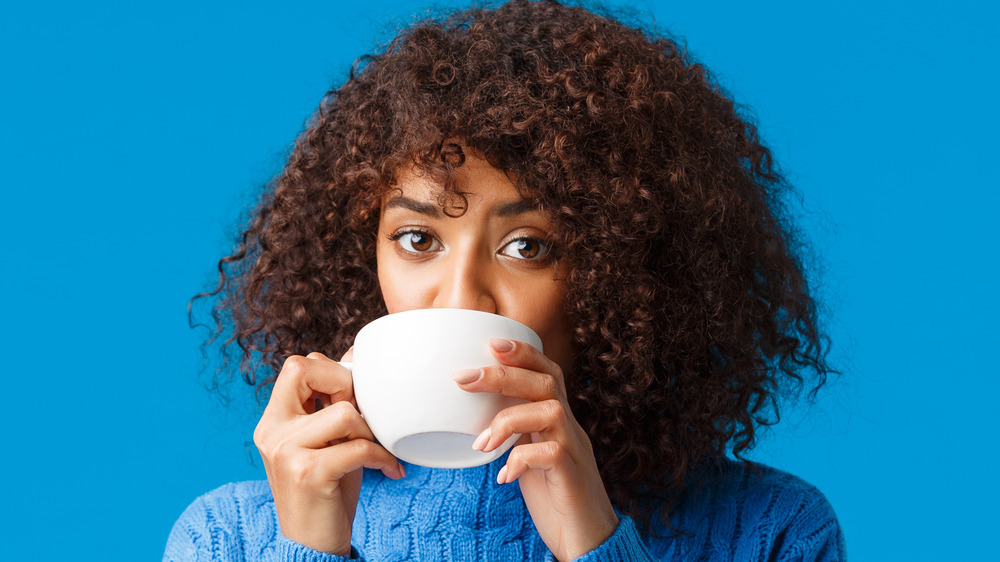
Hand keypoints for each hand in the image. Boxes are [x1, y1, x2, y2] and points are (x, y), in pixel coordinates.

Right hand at [253, 351, 404, 554]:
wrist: (312, 547)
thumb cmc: (326, 491)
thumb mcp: (325, 443)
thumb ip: (332, 405)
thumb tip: (357, 359)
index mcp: (273, 420)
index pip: (297, 366)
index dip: (332, 373)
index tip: (351, 400)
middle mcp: (272, 431)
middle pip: (304, 369)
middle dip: (346, 385)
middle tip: (361, 417)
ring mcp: (287, 452)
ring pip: (343, 412)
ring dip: (370, 430)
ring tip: (376, 449)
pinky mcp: (309, 474)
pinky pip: (358, 447)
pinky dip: (382, 457)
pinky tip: (389, 470)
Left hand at [453, 339, 618, 560]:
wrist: (590, 543)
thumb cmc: (556, 499)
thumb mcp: (530, 458)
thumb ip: (515, 436)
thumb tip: (475, 420)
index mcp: (559, 422)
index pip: (548, 373)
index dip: (524, 353)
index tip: (491, 343)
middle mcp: (571, 429)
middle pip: (547, 382)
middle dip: (503, 373)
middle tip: (463, 378)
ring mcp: (575, 452)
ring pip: (552, 410)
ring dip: (508, 419)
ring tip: (481, 444)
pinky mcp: (573, 479)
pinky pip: (551, 454)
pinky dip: (521, 458)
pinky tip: (504, 475)